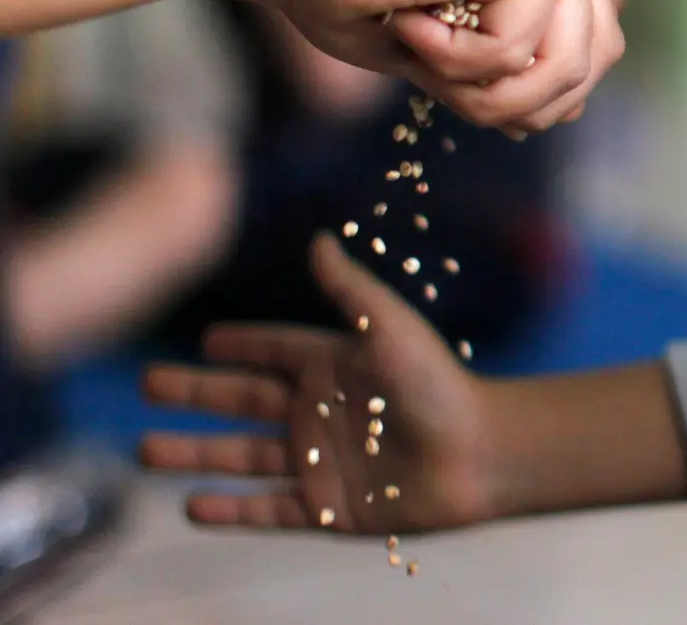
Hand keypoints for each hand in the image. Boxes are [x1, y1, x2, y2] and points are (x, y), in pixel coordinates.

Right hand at [142, 235, 496, 533]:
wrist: (479, 454)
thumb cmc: (439, 384)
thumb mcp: (389, 327)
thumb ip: (349, 288)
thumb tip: (317, 239)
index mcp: (333, 367)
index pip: (272, 351)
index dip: (240, 346)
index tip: (204, 339)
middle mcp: (320, 413)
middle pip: (241, 402)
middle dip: (194, 395)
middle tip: (146, 386)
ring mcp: (320, 463)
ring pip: (240, 457)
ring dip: (193, 454)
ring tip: (144, 450)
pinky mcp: (328, 509)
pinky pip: (267, 510)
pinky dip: (230, 510)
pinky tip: (191, 506)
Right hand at [236, 0, 623, 133]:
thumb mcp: (438, 35)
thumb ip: (500, 63)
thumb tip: (564, 113)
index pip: (590, 30)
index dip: (547, 87)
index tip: (479, 103)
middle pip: (600, 47)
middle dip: (530, 100)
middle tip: (459, 100)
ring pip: (571, 58)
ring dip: (494, 92)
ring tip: (428, 71)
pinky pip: (520, 47)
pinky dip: (460, 62)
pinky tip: (409, 27)